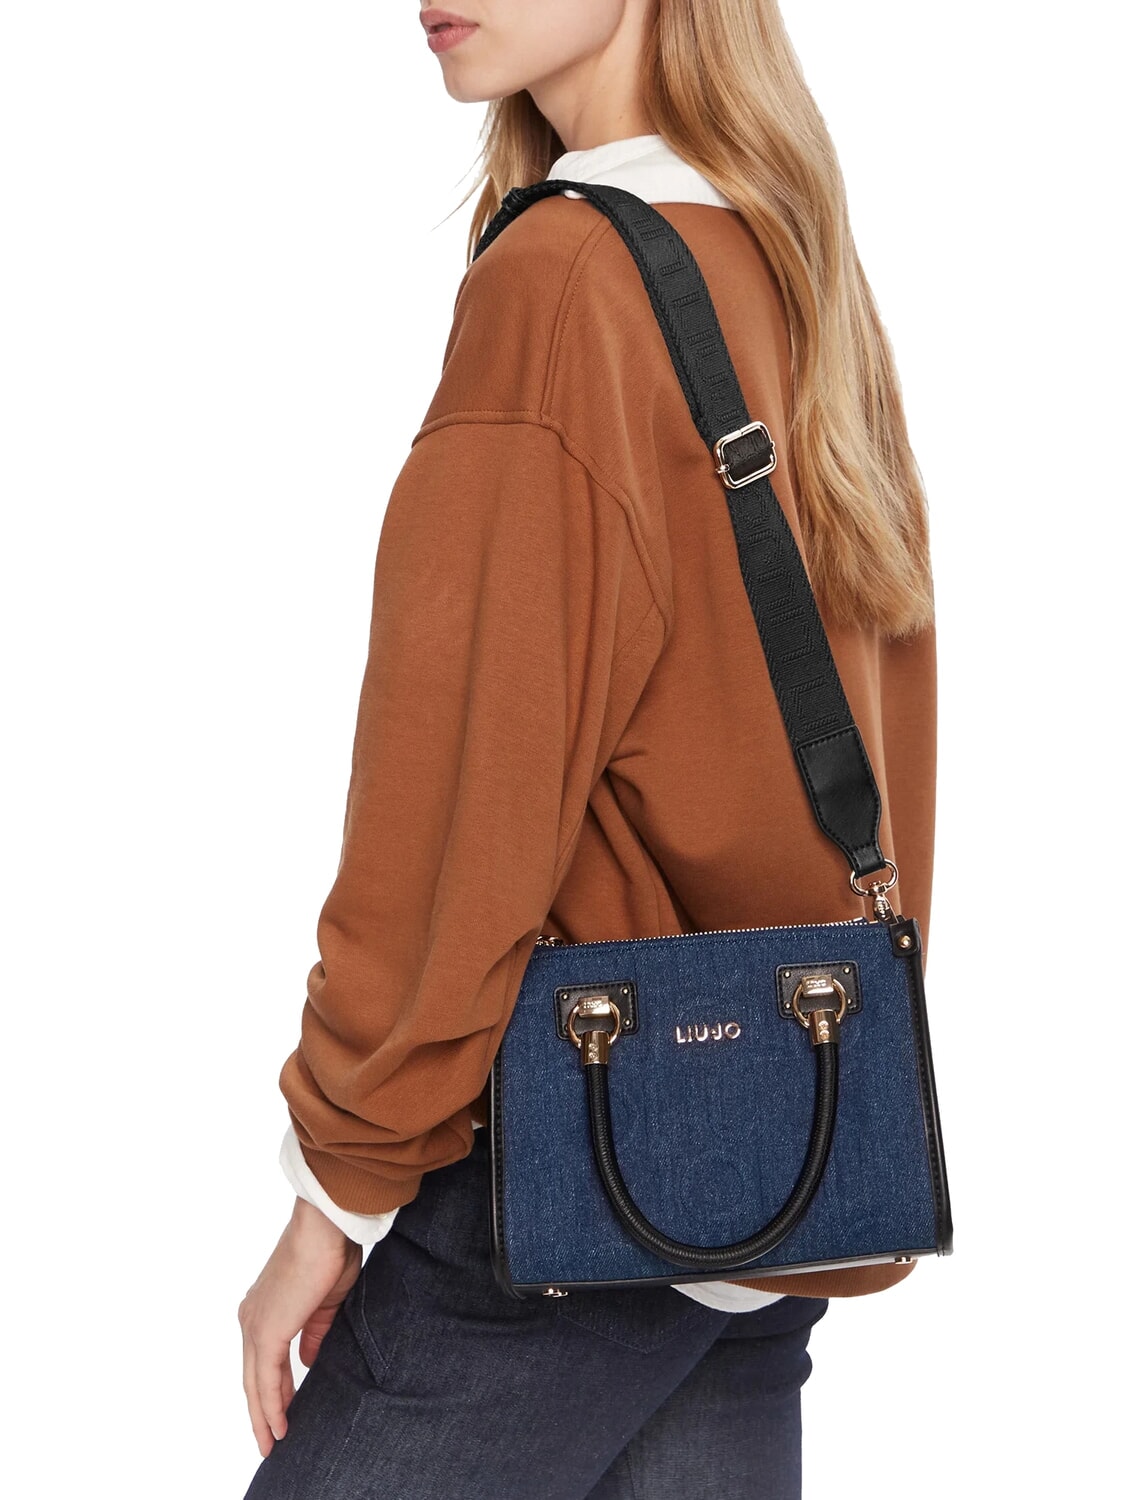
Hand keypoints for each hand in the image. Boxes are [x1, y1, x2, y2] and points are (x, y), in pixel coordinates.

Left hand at [238, 1196, 362, 1458]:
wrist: (324, 1228)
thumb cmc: (329, 1252)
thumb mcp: (324, 1303)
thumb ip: (314, 1334)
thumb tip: (307, 1363)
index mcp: (263, 1308)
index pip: (263, 1358)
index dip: (273, 1387)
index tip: (282, 1409)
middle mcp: (252, 1318)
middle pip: (251, 1376)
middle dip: (261, 1409)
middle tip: (269, 1438)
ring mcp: (256, 1325)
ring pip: (254, 1383)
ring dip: (263, 1415)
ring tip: (272, 1442)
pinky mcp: (266, 1332)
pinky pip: (265, 1380)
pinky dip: (271, 1406)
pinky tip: (279, 1426)